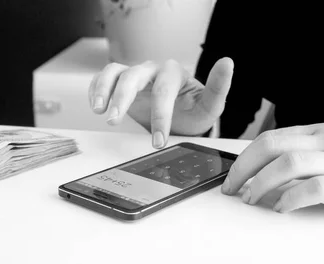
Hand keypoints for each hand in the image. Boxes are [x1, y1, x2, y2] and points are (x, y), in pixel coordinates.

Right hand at [88, 58, 233, 147]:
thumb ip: (218, 86)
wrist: (181, 114)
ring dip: (103, 90)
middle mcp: (151, 70)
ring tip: (98, 110)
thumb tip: (227, 62)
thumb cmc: (193, 109)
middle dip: (122, 99)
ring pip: (113, 72)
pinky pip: (102, 79)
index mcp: (173, 73)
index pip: (163, 91)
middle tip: (115, 121)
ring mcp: (133, 74)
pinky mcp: (119, 82)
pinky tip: (95, 105)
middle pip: (132, 77)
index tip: (158, 141)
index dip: (160, 116)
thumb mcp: (210, 104)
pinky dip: (95, 89)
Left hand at [221, 123, 323, 212]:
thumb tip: (275, 175)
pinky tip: (283, 208)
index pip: (270, 139)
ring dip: (261, 184)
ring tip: (251, 200)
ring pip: (288, 164)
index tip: (231, 178)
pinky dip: (292, 199)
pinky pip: (317, 188)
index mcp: (321, 132)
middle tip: (231, 190)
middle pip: (271, 147)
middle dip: (243, 170)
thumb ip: (311, 156)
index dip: (244, 159)